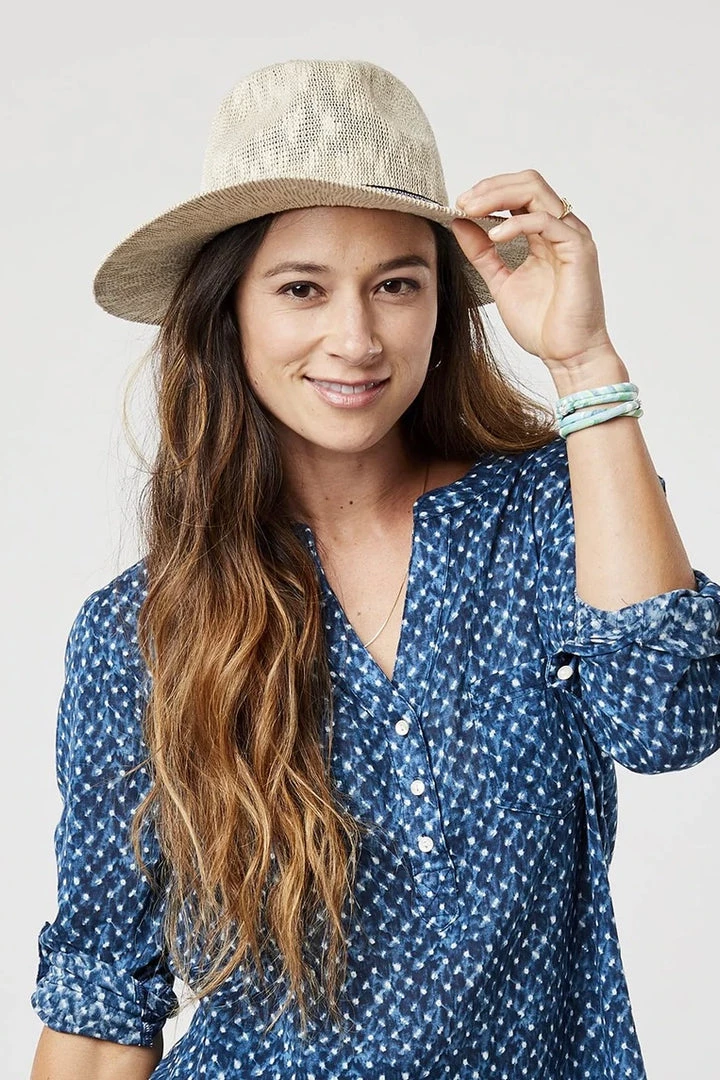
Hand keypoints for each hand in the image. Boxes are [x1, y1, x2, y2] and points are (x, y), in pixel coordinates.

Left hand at [451, 170, 614, 370]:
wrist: (566, 354)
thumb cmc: (542, 325)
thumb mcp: (500, 282)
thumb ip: (482, 253)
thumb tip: (459, 222)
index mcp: (544, 233)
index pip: (518, 193)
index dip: (487, 192)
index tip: (459, 205)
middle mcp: (561, 228)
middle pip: (528, 182)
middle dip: (490, 187)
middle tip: (463, 202)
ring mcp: (572, 236)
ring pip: (537, 192)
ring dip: (498, 196)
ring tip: (471, 211)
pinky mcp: (578, 249)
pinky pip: (545, 221)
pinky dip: (515, 224)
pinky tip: (493, 236)